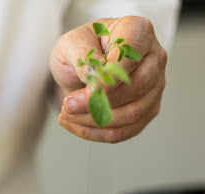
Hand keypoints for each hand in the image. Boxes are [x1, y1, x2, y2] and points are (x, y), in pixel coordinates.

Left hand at [50, 16, 167, 142]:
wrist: (81, 66)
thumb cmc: (80, 49)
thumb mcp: (72, 44)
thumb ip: (83, 58)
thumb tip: (94, 79)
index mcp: (138, 32)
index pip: (130, 58)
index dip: (108, 80)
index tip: (84, 92)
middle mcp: (154, 59)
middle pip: (136, 89)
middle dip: (98, 103)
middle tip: (67, 106)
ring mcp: (153, 87)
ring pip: (132, 115)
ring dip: (95, 121)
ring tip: (67, 114)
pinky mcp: (145, 112)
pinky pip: (124, 132)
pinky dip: (96, 133)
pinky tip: (75, 124)